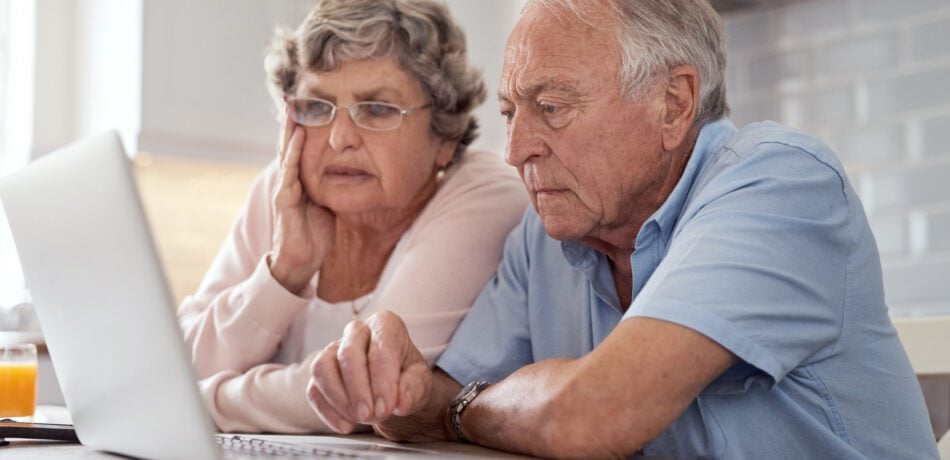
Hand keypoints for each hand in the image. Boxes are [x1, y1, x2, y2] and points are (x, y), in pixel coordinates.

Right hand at [269, 114, 334, 294]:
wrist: (301, 261)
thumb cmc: (314, 234)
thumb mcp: (327, 205)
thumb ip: (333, 187)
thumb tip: (351, 174)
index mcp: (300, 182)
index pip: (299, 149)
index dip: (301, 128)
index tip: (307, 105)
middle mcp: (290, 182)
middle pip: (289, 146)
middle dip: (290, 122)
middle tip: (292, 96)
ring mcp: (286, 190)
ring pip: (286, 155)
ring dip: (288, 132)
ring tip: (292, 110)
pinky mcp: (285, 202)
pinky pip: (289, 174)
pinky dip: (293, 154)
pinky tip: (297, 138)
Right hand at [306, 312, 432, 435]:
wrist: (393, 386)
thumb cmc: (406, 377)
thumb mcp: (420, 381)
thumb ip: (413, 389)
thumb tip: (401, 401)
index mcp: (385, 325)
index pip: (381, 348)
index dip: (382, 381)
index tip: (387, 408)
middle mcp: (356, 332)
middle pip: (347, 353)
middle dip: (358, 389)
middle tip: (369, 415)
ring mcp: (333, 350)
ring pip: (322, 368)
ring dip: (339, 398)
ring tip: (358, 419)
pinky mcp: (320, 373)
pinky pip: (314, 390)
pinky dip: (328, 411)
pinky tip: (346, 425)